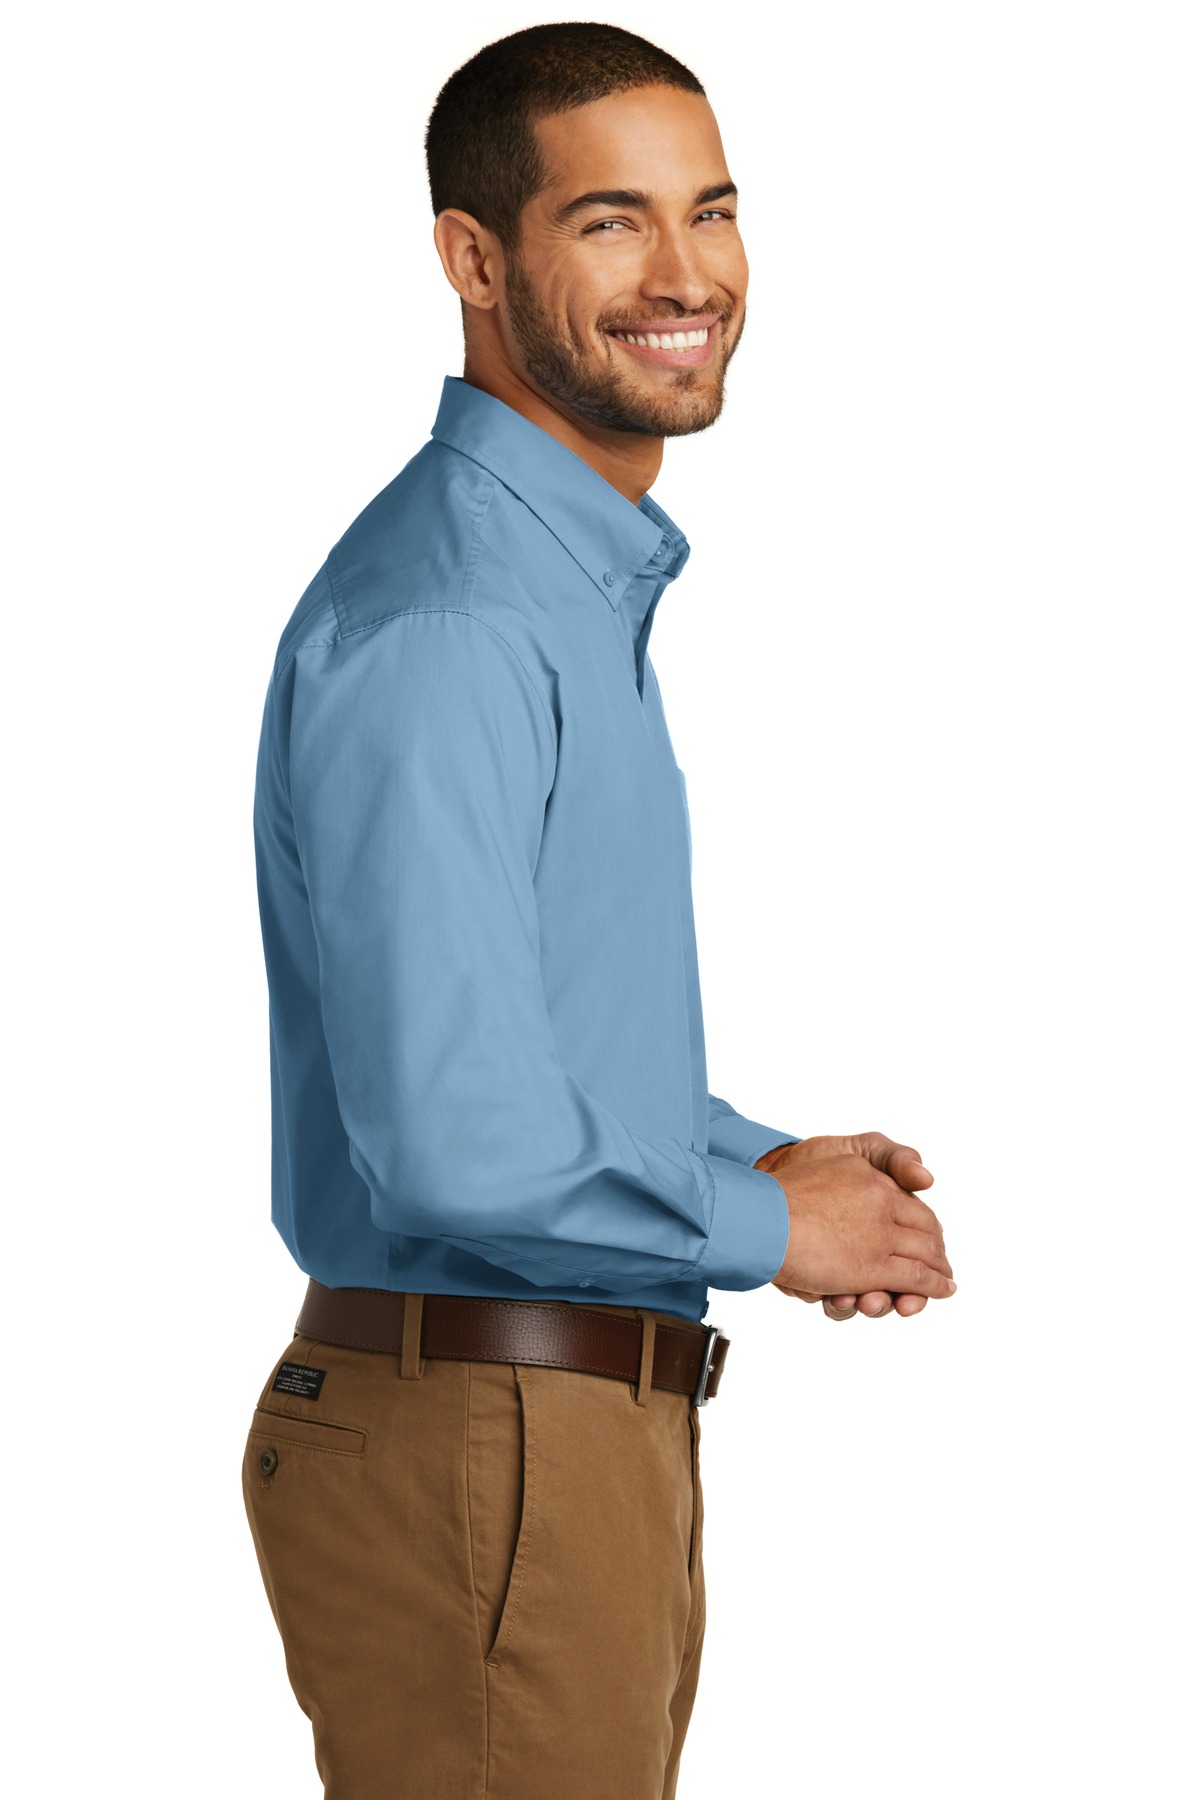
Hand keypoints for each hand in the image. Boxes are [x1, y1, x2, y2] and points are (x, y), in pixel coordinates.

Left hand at [755, 1133, 954, 1317]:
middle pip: (900, 1286)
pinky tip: (833, 1295)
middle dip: (901, 1297)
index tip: (936, 1287)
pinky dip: (838, 1301)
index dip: (934, 1274)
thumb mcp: (866, 1149)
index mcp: (896, 1223)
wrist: (769, 1170)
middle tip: (897, 1303)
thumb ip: (899, 1159)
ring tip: (863, 1302)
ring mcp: (845, 1263)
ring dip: (872, 1304)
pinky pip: (836, 1298)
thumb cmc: (822, 1156)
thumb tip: (928, 1178)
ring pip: (870, 1298)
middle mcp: (874, 1248)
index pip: (927, 1256)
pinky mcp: (817, 1273)